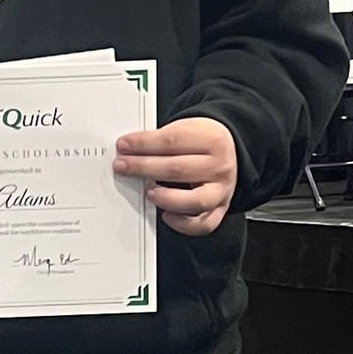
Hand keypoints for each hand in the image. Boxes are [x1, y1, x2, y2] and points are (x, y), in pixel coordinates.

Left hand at [113, 116, 238, 235]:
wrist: (230, 150)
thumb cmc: (201, 141)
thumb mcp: (186, 129)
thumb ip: (161, 140)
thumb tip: (129, 150)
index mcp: (211, 139)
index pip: (172, 141)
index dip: (144, 143)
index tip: (123, 145)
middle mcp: (219, 166)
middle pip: (178, 169)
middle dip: (144, 168)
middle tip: (122, 167)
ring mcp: (221, 190)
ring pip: (194, 200)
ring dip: (166, 198)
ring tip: (148, 192)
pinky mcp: (220, 208)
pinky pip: (204, 224)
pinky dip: (183, 224)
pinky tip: (166, 215)